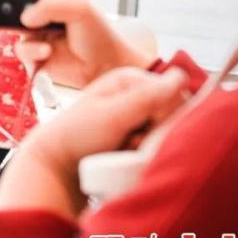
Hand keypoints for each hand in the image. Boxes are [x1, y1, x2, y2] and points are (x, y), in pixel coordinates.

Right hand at [0, 0, 155, 87]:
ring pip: (9, 27)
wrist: (107, 67)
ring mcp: (38, 34)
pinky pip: (21, 50)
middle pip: (11, 5)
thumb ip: (51, 6)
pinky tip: (46, 52)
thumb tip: (24, 18)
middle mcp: (43, 13)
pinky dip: (31, 50)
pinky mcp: (36, 54)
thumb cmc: (99, 34)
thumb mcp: (79, 9)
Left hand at [0, 66, 189, 218]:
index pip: (175, 94)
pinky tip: (125, 153)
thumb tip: (181, 76)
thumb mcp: (113, 116)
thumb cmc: (78, 136)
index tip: (137, 130)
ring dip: (150, 143)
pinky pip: (156, 142)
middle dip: (156, 132)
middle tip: (128, 141)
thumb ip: (146, 98)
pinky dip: (144, 150)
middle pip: (175, 113)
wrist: (57, 161)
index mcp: (131, 78)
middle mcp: (136, 91)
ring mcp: (136, 112)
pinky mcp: (135, 131)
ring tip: (124, 147)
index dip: (164, 116)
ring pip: (167, 130)